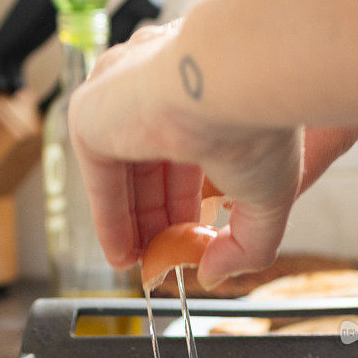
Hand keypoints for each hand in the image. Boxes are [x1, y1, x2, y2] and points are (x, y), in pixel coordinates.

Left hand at [69, 22, 357, 286]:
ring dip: (133, 225)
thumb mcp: (267, 197)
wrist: (230, 81)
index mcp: (201, 93)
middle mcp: (157, 89)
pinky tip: (122, 255)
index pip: (184, 157)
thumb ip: (247, 244)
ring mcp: (120, 99)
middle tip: (167, 259)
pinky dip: (110, 219)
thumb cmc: (260, 124)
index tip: (191, 240)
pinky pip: (99, 178)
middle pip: (150, 170)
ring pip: (123, 175)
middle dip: (159, 220)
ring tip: (143, 266)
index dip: (186, 205)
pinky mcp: (90, 114)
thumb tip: (214, 276)